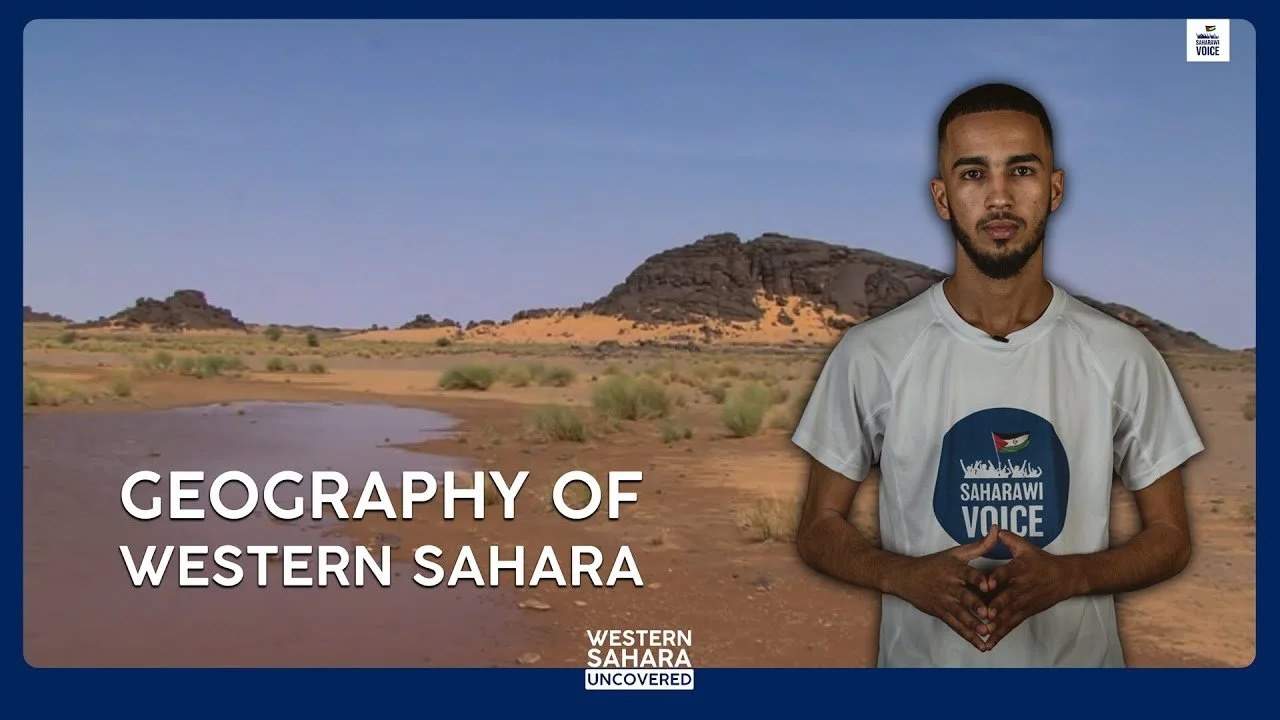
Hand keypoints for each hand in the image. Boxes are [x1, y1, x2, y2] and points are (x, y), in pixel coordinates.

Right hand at [890, 525, 999, 651]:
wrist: (906, 578)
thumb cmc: (935, 564)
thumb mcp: (956, 552)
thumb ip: (980, 545)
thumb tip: (996, 529)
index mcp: (955, 570)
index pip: (967, 574)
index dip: (977, 579)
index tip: (987, 584)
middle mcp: (950, 587)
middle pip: (964, 597)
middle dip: (975, 606)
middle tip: (987, 614)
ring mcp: (945, 602)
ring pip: (960, 615)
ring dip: (973, 624)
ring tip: (985, 632)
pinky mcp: (942, 614)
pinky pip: (956, 627)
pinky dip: (968, 636)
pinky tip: (981, 645)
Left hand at [983, 529, 1081, 649]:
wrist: (1066, 578)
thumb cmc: (1042, 561)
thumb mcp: (1026, 547)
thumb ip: (1008, 538)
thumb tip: (994, 528)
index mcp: (1020, 569)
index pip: (1007, 573)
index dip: (997, 577)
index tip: (987, 583)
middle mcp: (1022, 587)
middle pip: (1008, 598)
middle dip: (996, 607)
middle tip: (984, 616)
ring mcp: (1024, 602)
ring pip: (1009, 615)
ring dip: (996, 625)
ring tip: (983, 633)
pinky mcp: (1026, 613)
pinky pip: (1012, 624)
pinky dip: (1001, 633)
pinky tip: (989, 642)